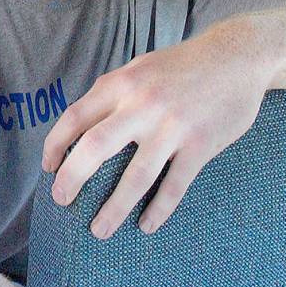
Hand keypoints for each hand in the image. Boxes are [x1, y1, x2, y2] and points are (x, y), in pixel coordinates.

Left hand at [41, 31, 267, 238]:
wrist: (236, 56)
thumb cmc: (183, 65)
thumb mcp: (140, 67)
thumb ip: (115, 94)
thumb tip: (84, 127)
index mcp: (122, 82)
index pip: (76, 117)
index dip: (56, 145)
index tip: (49, 168)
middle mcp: (142, 103)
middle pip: (95, 147)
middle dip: (72, 178)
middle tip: (61, 201)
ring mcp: (172, 126)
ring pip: (135, 177)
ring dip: (113, 208)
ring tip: (99, 230)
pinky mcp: (200, 145)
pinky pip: (173, 186)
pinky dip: (158, 210)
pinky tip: (146, 225)